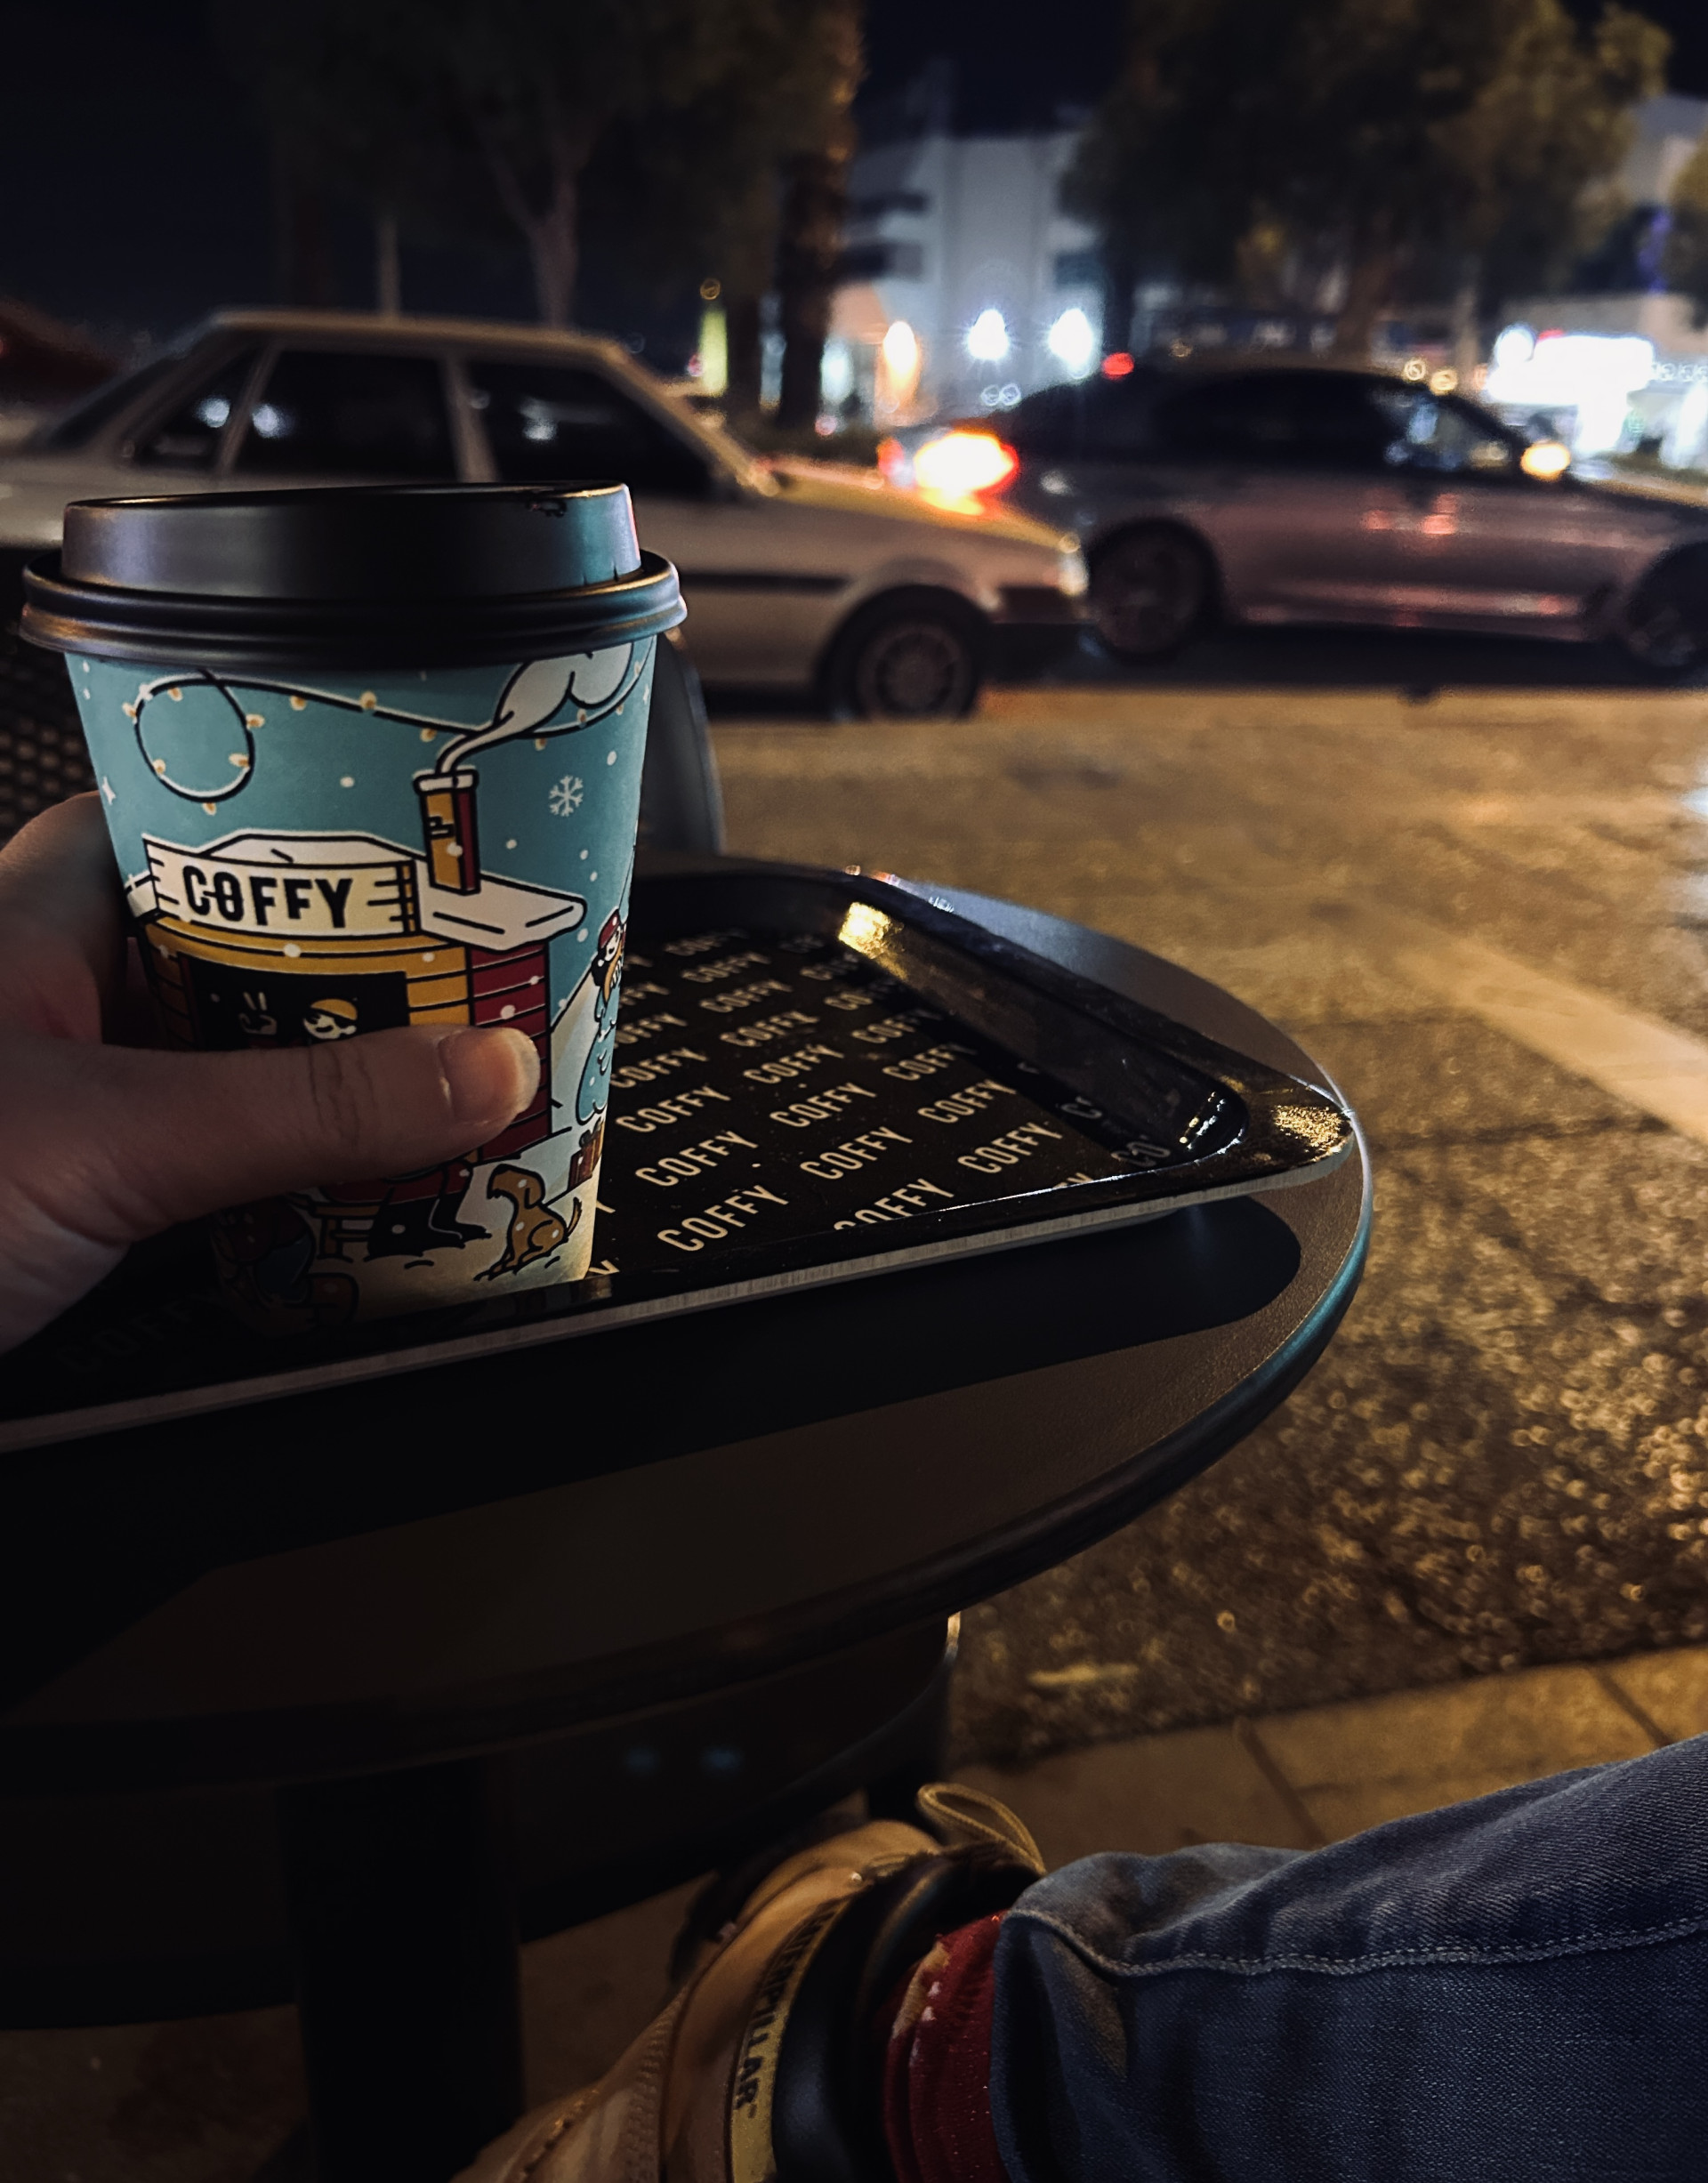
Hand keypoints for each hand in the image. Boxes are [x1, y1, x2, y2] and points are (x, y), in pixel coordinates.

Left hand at [0, 794, 539, 1352]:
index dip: (343, 824)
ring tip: (475, 1089)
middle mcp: (80, 991)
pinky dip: (316, 1174)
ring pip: (263, 1063)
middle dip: (384, 979)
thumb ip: (307, 1112)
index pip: (227, 817)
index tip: (459, 850)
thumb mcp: (114, 1139)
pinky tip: (387, 1190)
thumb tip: (481, 1072)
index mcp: (53, 911)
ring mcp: (98, 1095)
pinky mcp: (112, 1193)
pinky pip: (245, 1159)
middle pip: (270, 951)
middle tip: (501, 990)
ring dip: (358, 1088)